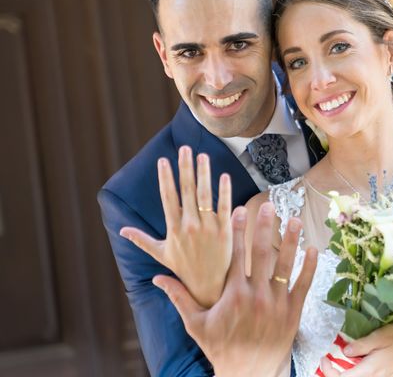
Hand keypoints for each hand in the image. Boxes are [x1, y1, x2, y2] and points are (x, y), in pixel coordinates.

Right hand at [120, 145, 231, 306]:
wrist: (208, 289)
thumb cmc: (184, 270)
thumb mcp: (161, 254)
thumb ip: (141, 239)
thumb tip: (122, 230)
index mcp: (173, 229)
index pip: (168, 198)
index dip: (165, 178)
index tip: (163, 161)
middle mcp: (190, 226)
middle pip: (186, 191)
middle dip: (185, 168)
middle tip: (184, 149)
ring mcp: (208, 229)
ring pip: (205, 196)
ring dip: (204, 174)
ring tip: (202, 155)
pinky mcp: (225, 232)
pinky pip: (224, 208)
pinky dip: (224, 192)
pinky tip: (223, 176)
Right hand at [153, 202, 317, 376]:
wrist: (248, 375)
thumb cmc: (221, 348)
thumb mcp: (196, 325)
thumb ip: (180, 298)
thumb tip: (157, 278)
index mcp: (233, 295)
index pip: (235, 255)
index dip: (238, 230)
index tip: (240, 209)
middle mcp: (256, 295)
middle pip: (262, 254)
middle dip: (265, 227)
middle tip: (269, 206)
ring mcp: (277, 303)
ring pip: (285, 266)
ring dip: (290, 241)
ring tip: (294, 220)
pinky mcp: (293, 312)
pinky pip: (303, 285)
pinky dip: (309, 267)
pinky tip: (313, 249)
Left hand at [319, 325, 392, 376]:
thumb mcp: (379, 337)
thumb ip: (360, 345)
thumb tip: (344, 351)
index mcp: (369, 370)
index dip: (329, 372)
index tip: (324, 358)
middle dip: (333, 374)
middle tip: (326, 361)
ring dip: (343, 373)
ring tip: (335, 361)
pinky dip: (352, 372)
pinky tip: (350, 362)